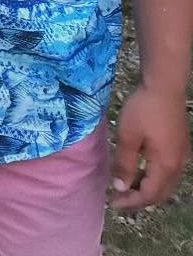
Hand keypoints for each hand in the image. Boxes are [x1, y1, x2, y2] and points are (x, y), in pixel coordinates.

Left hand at [109, 81, 189, 209]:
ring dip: (145, 188)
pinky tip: (137, 170)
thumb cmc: (143, 110)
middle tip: (117, 199)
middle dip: (138, 199)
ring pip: (164, 183)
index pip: (149, 195)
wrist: (164, 87)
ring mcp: (181, 156)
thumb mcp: (128, 137)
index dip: (131, 202)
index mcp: (165, 166)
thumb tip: (120, 187)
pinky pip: (167, 172)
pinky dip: (152, 177)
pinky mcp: (179, 147)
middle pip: (160, 193)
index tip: (112, 204)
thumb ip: (125, 164)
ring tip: (124, 185)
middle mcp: (178, 166)